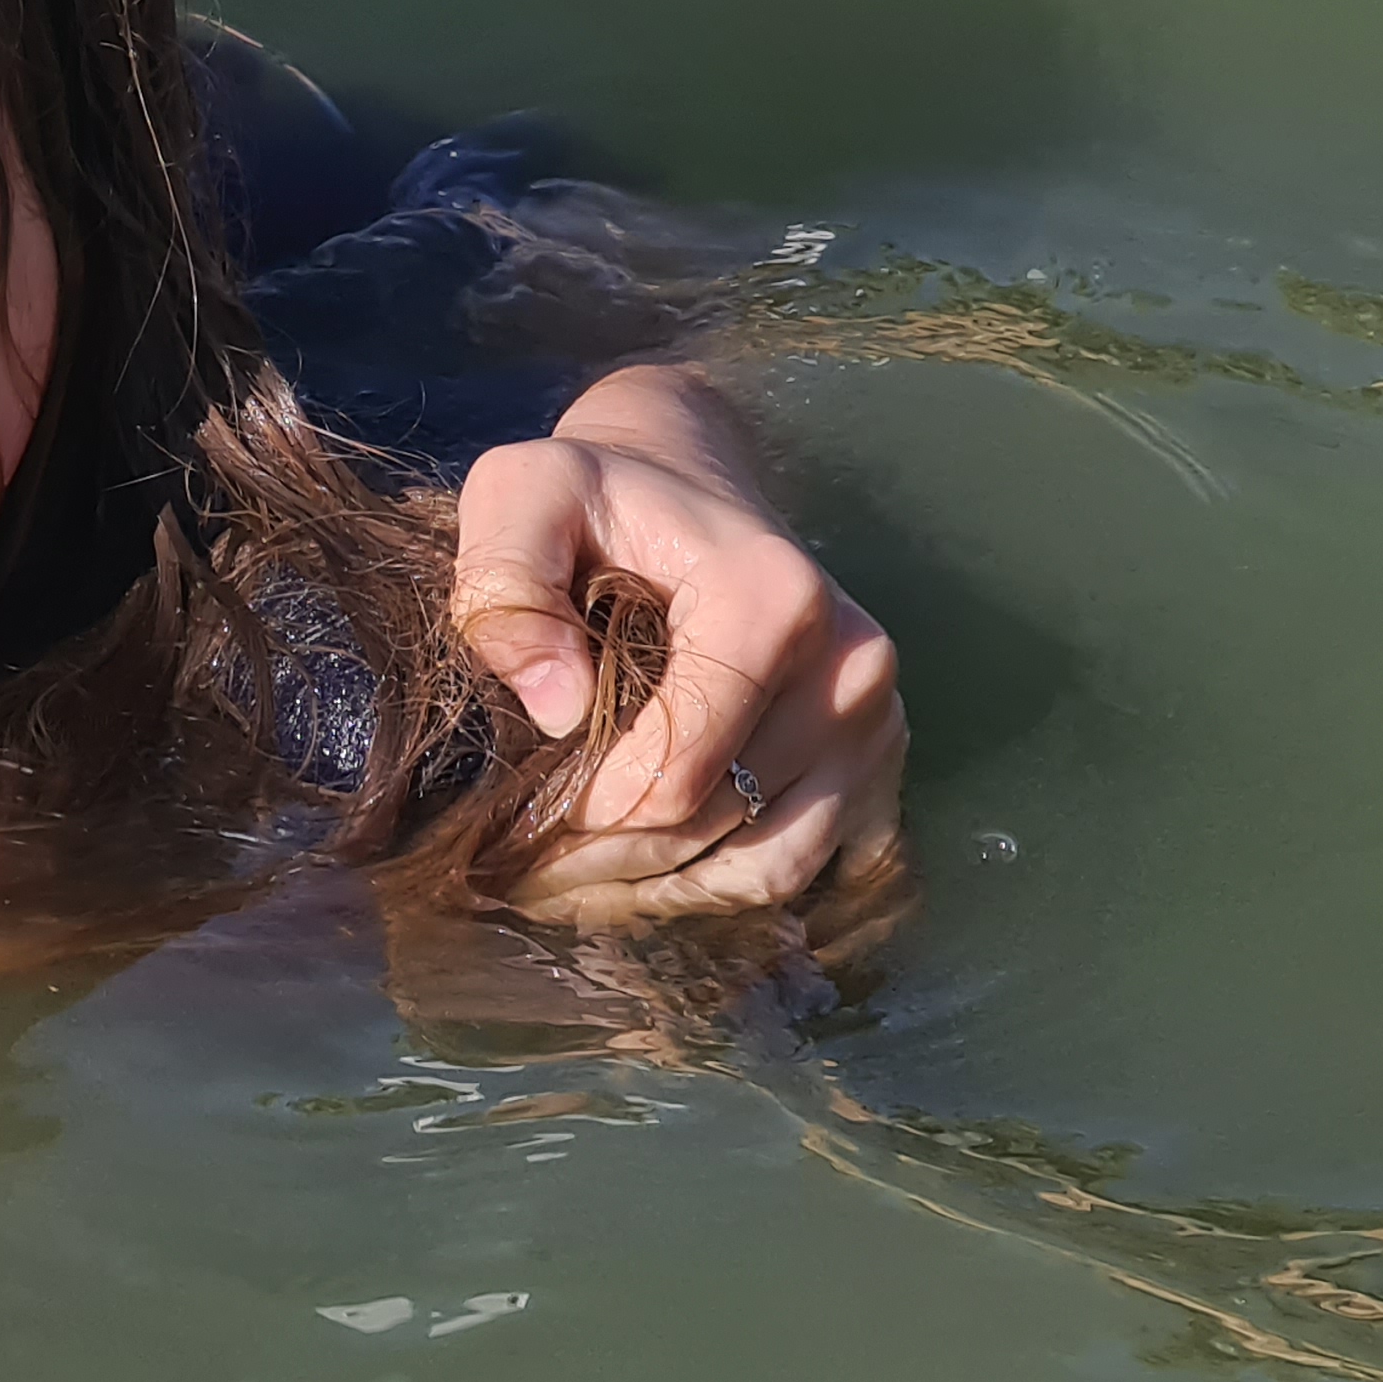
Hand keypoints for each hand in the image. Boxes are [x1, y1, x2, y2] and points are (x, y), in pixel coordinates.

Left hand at [449, 364, 906, 925]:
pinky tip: (637, 880)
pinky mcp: (876, 760)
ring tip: (568, 888)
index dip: (586, 815)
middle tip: (517, 875)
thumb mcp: (519, 496)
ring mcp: (876, 721)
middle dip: (606, 864)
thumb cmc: (593, 497)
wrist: (684, 485)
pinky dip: (718, 889)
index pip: (679, 769)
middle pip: (717, 825)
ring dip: (661, 896)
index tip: (517, 818)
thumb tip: (558, 711)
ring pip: (766, 869)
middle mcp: (849, 666)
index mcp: (772, 597)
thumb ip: (506, 586)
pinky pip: (802, 866)